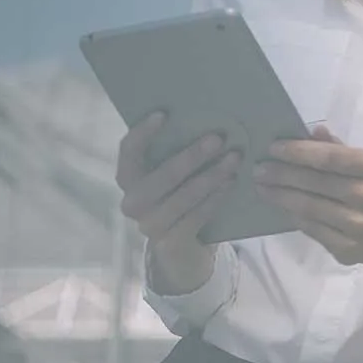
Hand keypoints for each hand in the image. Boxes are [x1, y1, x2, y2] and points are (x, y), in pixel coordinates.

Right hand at [116, 112, 240, 295]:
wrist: (184, 249)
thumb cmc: (181, 197)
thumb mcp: (177, 175)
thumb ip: (178, 151)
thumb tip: (208, 118)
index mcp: (129, 179)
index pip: (128, 152)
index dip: (142, 133)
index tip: (163, 114)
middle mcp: (133, 203)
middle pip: (160, 176)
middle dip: (191, 156)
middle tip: (218, 138)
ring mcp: (149, 225)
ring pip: (182, 197)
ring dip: (210, 177)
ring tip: (234, 159)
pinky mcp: (170, 243)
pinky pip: (195, 216)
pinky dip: (215, 198)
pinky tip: (231, 183)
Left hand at [255, 127, 362, 284]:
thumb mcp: (361, 167)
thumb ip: (337, 149)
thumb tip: (315, 130)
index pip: (331, 157)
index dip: (299, 152)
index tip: (273, 148)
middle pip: (316, 182)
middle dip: (283, 174)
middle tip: (259, 169)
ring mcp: (358, 224)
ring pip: (310, 207)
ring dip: (281, 196)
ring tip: (261, 187)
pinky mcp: (347, 248)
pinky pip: (311, 228)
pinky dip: (292, 215)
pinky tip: (279, 206)